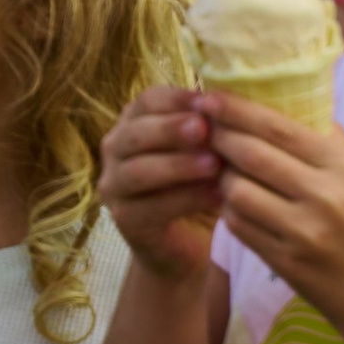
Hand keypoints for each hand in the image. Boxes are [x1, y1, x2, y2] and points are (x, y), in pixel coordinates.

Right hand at [99, 86, 224, 284]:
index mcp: (132, 123)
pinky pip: (152, 206)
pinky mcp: (124, 220)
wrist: (187, 244)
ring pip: (139, 170)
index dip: (177, 99)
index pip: (147, 100)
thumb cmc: (197, 187)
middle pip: (136, 132)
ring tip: (215, 165)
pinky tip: (216, 196)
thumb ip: (208, 129)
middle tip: (205, 129)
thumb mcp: (203, 152)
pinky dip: (185, 199)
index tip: (209, 101)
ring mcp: (113, 186)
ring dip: (177, 165)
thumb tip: (230, 103)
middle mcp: (114, 150)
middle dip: (171, 129)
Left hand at [206, 92, 343, 335]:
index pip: (277, 126)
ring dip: (222, 176)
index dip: (235, 109)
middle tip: (202, 128)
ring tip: (223, 169)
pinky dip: (230, 209)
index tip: (207, 97)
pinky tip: (235, 203)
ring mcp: (303, 233)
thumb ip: (326, 141)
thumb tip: (283, 100)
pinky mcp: (286, 263)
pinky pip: (239, 224)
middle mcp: (325, 198)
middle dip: (218, 137)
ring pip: (236, 189)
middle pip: (249, 154)